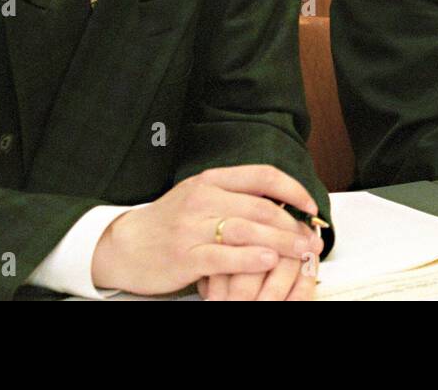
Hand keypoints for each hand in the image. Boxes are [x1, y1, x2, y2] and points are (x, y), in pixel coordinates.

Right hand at [91, 165, 322, 295]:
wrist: (123, 245)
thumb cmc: (168, 223)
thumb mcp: (199, 197)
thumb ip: (234, 197)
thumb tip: (280, 205)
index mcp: (211, 180)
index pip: (262, 175)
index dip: (293, 190)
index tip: (311, 205)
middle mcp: (203, 198)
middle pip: (261, 206)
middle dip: (294, 224)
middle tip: (314, 239)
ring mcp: (193, 227)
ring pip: (248, 229)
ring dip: (282, 242)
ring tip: (303, 252)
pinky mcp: (185, 255)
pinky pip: (224, 256)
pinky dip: (250, 258)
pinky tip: (269, 261)